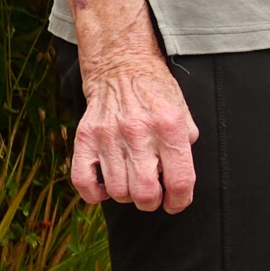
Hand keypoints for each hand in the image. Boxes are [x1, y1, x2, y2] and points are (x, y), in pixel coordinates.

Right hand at [72, 48, 199, 212]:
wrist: (120, 67)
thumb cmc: (155, 92)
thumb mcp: (183, 113)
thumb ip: (186, 146)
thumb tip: (179, 181)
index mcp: (169, 127)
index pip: (179, 181)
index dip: (180, 201)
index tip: (175, 202)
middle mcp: (139, 131)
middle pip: (145, 193)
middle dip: (152, 203)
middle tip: (152, 195)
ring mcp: (108, 135)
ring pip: (117, 191)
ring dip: (126, 196)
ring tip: (131, 183)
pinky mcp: (85, 137)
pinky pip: (83, 181)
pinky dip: (95, 194)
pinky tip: (106, 187)